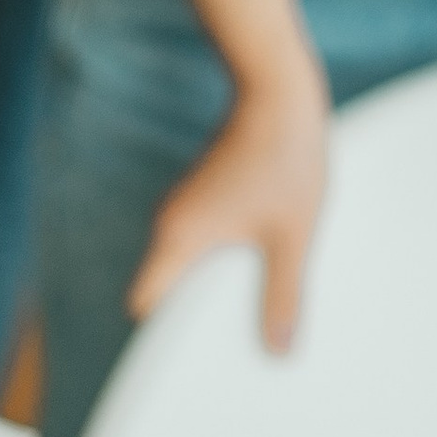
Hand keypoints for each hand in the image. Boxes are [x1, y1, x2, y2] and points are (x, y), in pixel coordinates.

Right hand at [129, 65, 330, 351]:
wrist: (277, 84)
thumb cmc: (283, 153)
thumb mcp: (292, 234)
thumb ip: (283, 295)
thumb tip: (279, 349)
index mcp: (177, 239)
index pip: (144, 305)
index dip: (163, 334)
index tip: (192, 351)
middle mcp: (169, 222)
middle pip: (166, 288)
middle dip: (196, 312)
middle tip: (233, 330)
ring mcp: (183, 203)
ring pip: (186, 260)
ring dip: (213, 279)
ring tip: (253, 289)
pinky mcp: (202, 189)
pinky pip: (203, 235)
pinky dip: (223, 252)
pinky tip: (260, 250)